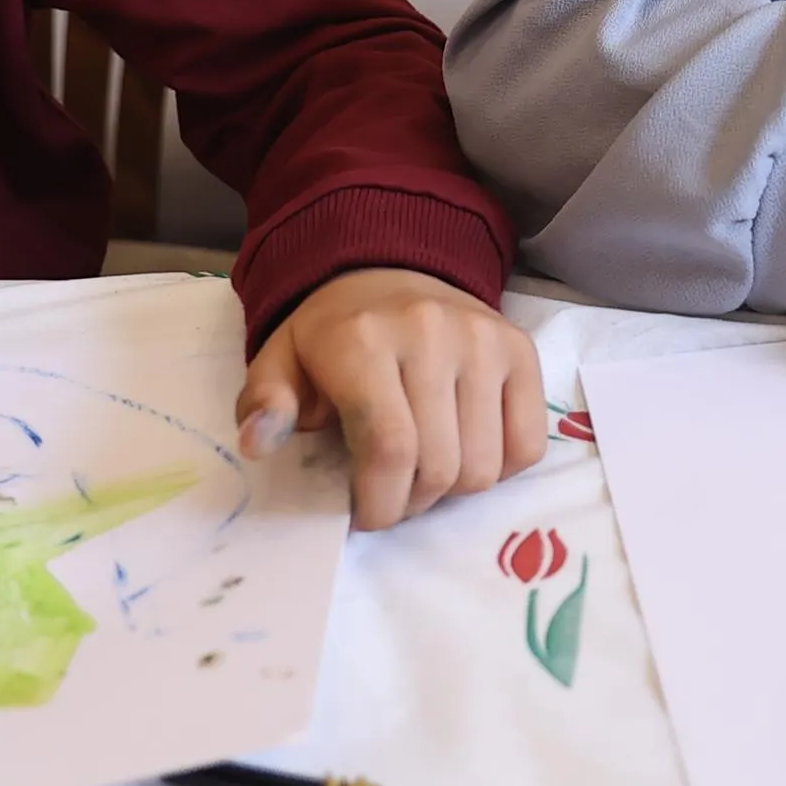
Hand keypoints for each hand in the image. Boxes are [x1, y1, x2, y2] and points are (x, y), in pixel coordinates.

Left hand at [237, 268, 547, 530]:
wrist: (388, 268)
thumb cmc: (331, 334)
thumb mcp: (280, 361)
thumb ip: (265, 404)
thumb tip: (258, 444)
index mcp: (362, 340)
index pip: (388, 448)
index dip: (379, 503)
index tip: (365, 516)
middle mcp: (430, 333)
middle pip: (438, 466)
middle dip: (411, 503)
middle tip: (391, 494)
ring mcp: (483, 340)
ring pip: (484, 466)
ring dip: (452, 490)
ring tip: (425, 471)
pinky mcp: (520, 349)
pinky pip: (527, 445)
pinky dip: (499, 467)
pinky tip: (465, 448)